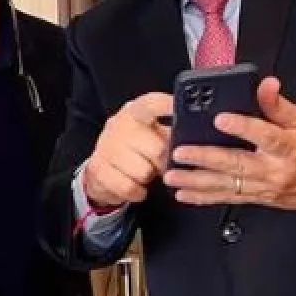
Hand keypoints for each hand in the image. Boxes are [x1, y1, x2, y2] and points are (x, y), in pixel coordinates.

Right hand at [83, 92, 172, 209]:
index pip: (152, 104)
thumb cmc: (136, 148)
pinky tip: (137, 185)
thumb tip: (197, 137)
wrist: (102, 168)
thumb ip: (171, 132)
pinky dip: (137, 192)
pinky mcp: (97, 168)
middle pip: (157, 149)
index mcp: (135, 112)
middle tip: (163, 164)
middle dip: (164, 162)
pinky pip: (129, 187)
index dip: (168, 106)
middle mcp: (119, 125)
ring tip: (146, 172)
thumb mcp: (152, 134)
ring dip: (149, 177)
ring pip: (143, 172)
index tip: (179, 111)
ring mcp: (106, 146)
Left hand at [164, 77, 295, 215]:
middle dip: (205, 158)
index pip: (265, 135)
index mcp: (289, 148)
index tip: (220, 118)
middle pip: (237, 164)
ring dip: (197, 181)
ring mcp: (264, 187)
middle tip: (181, 152)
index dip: (242, 127)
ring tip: (173, 175)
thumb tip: (266, 84)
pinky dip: (204, 197)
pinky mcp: (257, 198)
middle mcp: (274, 170)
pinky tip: (184, 194)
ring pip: (227, 185)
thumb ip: (279, 105)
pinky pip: (228, 198)